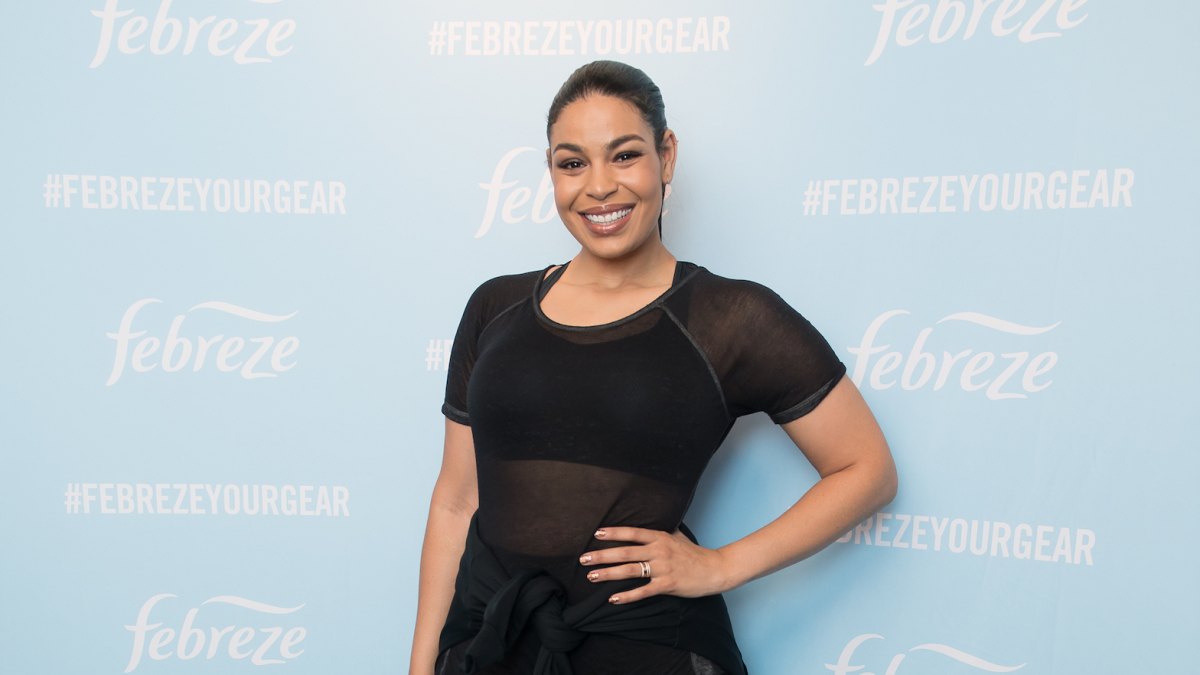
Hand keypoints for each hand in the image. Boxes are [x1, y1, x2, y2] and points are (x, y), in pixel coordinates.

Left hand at [578, 526, 732, 604]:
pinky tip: (612, 599)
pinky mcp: (667, 584)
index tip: (596, 534)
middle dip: (602, 555)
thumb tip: (651, 521)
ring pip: (630, 570)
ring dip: (609, 574)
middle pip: (625, 552)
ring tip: (591, 576)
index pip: (632, 533)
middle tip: (583, 559)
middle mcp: (659, 551)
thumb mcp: (678, 537)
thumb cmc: (694, 553)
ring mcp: (663, 568)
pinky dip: (627, 596)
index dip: (614, 533)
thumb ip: (662, 531)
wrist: (715, 569)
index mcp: (660, 537)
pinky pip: (643, 591)